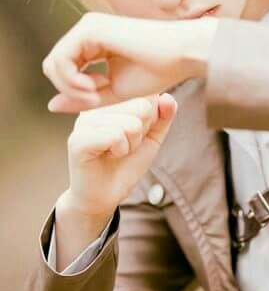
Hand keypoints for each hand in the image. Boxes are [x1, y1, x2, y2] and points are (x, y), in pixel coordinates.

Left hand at [41, 12, 218, 112]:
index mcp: (93, 43)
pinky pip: (62, 59)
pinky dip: (72, 80)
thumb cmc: (157, 71)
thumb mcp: (113, 91)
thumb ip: (83, 98)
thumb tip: (51, 106)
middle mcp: (87, 31)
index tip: (95, 101)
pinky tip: (94, 88)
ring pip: (54, 63)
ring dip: (70, 87)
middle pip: (53, 66)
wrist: (181, 54)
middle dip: (68, 89)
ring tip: (94, 96)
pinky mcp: (90, 28)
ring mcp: (87, 27)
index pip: (64, 69)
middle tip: (92, 100)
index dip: (73, 92)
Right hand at [65, 93, 176, 215]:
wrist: (106, 194)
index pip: (148, 95)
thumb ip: (163, 116)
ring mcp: (85, 120)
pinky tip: (108, 155)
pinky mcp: (79, 139)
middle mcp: (96, 104)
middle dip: (142, 133)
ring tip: (115, 151)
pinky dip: (120, 150)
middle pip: (142, 107)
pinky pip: (116, 136)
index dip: (151, 120)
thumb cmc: (126, 163)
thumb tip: (167, 96)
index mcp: (110, 99)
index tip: (134, 134)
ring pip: (131, 124)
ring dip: (131, 145)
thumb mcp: (152, 137)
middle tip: (124, 145)